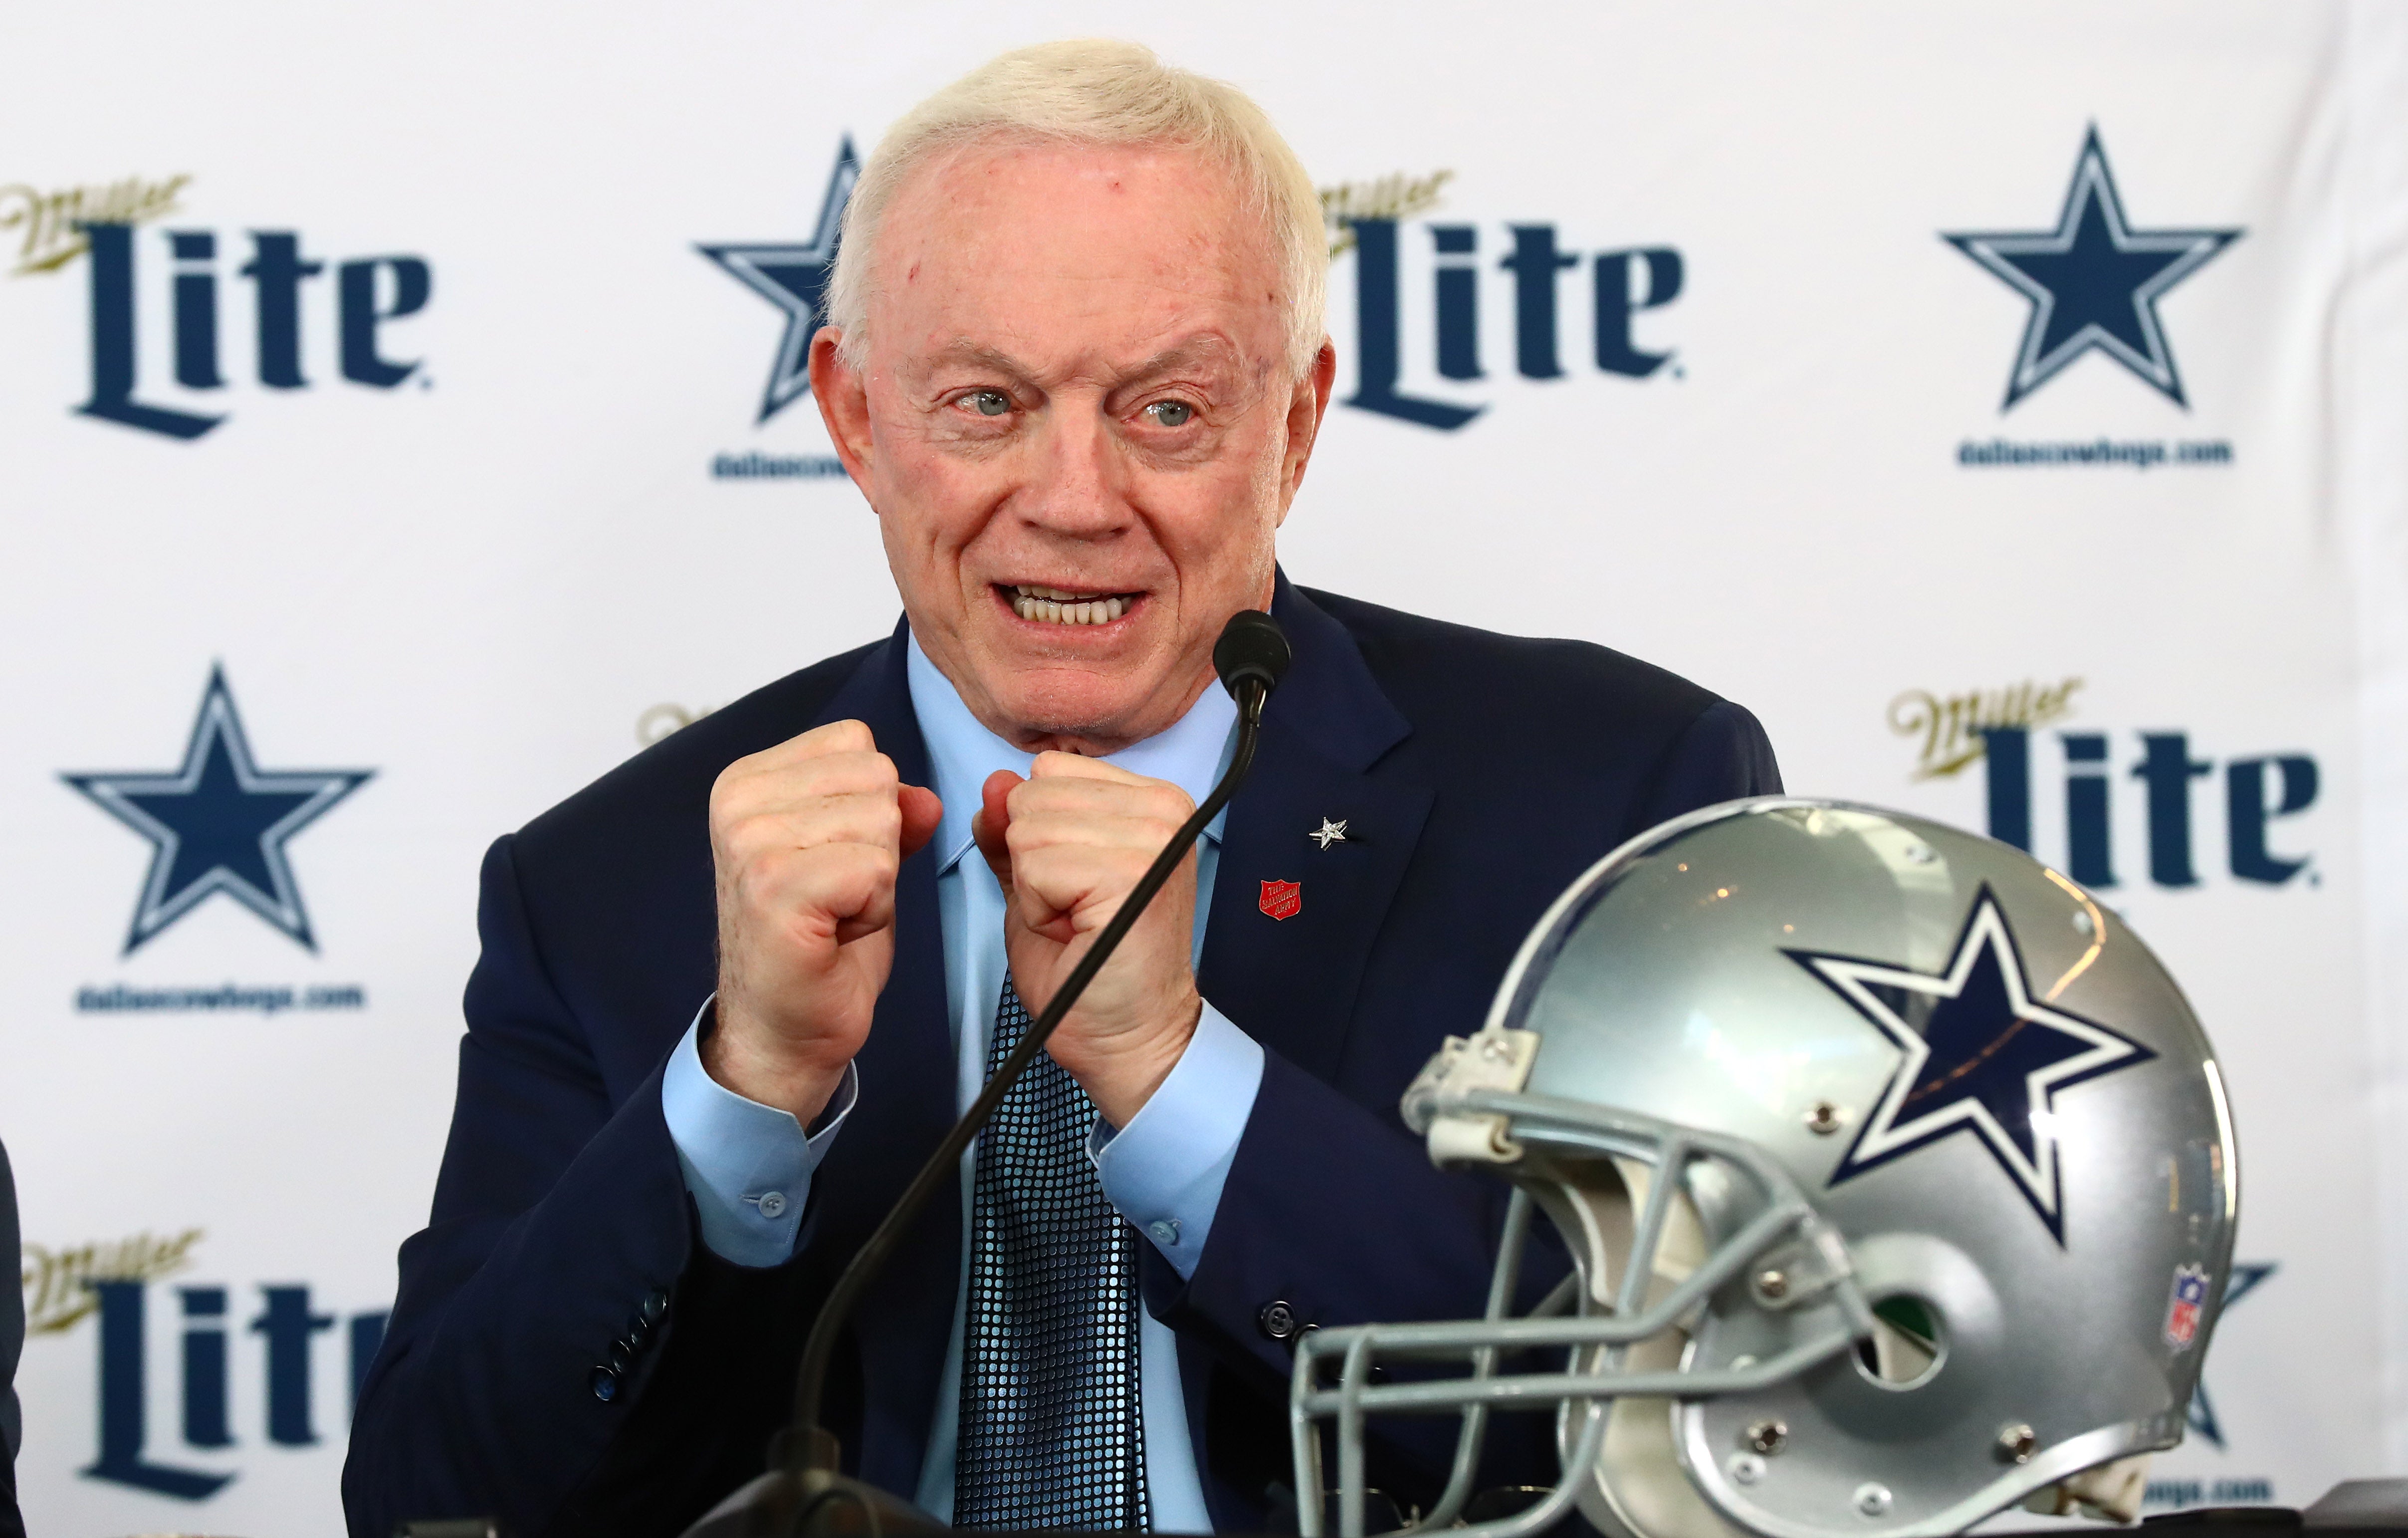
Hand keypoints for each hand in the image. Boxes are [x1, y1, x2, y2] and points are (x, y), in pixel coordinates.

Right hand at [707, 719, 941, 1121]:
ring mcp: (751, 842)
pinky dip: (874, 908)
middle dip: (879, 843)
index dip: (869, 807)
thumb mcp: (862, 855)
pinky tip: (836, 932)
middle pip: (876, 777)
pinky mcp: (775, 886)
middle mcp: (739, 801)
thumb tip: (924, 797)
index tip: (832, 861)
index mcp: (748, 779)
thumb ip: (891, 810)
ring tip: (834, 912)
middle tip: (836, 894)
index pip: (857, 742)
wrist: (785, 1028)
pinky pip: (876, 868)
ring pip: (882, 820)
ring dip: (878, 878)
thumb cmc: (820, 942)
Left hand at [975, 754, 1203, 1127]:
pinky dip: (1038, 908)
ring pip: (1027, 828)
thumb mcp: (1040, 884)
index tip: (1074, 882)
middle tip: (1074, 909)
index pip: (1049, 770)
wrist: (1128, 1039)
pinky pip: (1034, 865)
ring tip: (1075, 921)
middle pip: (1032, 794)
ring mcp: (1152, 837)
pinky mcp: (1131, 872)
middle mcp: (1163, 808)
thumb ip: (1014, 830)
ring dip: (1034, 886)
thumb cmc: (1091, 971)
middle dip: (1032, 859)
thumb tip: (993, 783)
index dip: (1039, 831)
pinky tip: (1074, 932)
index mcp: (1152, 800)